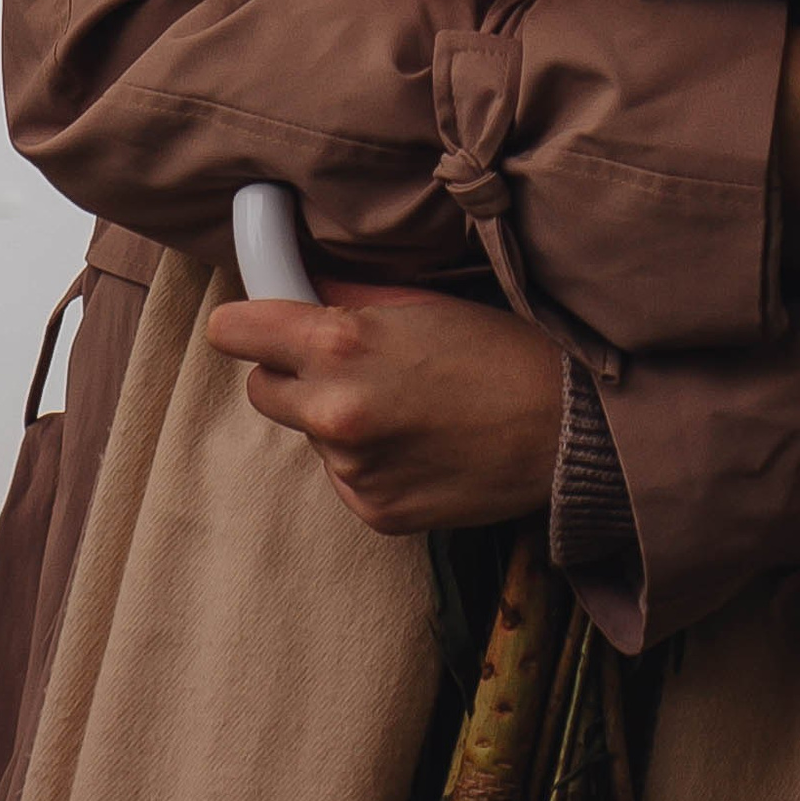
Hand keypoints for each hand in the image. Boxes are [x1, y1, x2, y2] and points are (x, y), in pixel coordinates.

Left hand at [204, 279, 561, 535]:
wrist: (563, 429)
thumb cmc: (498, 349)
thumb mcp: (418, 303)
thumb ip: (347, 298)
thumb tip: (300, 287)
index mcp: (340, 346)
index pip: (236, 332)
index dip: (245, 324)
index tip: (251, 324)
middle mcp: (334, 412)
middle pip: (261, 389)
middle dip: (291, 374)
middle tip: (345, 364)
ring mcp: (352, 471)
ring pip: (309, 434)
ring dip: (337, 420)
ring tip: (404, 406)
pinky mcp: (374, 513)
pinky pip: (345, 476)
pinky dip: (368, 460)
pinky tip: (417, 444)